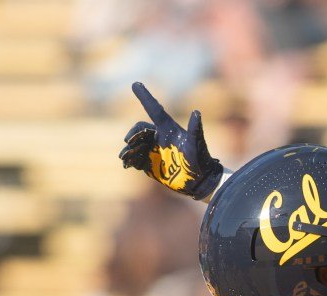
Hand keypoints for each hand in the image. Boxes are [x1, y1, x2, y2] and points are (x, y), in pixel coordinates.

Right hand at [119, 82, 223, 200]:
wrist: (199, 181)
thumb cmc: (200, 160)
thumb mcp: (197, 145)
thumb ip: (195, 130)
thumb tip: (197, 112)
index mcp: (169, 128)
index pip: (154, 109)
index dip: (145, 97)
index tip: (135, 83)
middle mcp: (160, 137)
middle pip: (140, 129)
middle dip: (133, 134)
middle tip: (129, 142)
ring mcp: (154, 150)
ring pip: (135, 144)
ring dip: (129, 149)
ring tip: (126, 157)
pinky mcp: (151, 163)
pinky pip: (136, 158)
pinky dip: (130, 159)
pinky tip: (128, 164)